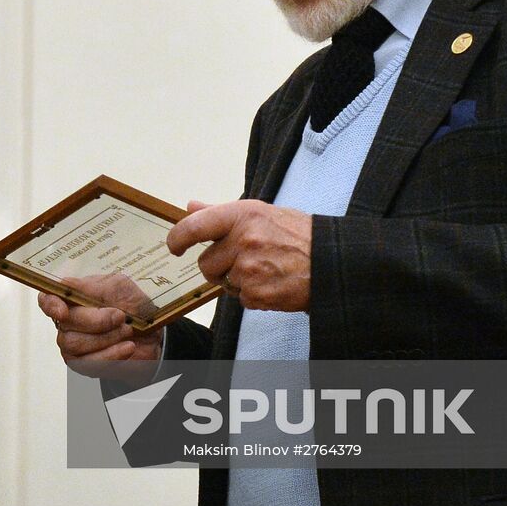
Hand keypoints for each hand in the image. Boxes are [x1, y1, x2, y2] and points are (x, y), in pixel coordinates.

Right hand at [37, 290, 162, 383]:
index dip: (50, 305)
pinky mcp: (85, 365)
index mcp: (72, 299)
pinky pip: (90, 363)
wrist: (155, 333)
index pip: (47, 300)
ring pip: (76, 344)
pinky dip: (112, 354)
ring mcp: (73, 346)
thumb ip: (91, 286)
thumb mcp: (117, 286)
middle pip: (65, 324)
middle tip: (120, 316)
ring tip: (127, 330)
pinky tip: (127, 346)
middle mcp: (67, 323)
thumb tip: (64, 284)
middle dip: (96, 321)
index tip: (63, 311)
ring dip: (107, 337)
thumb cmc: (134, 306)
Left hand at [166, 198, 312, 311]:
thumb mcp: (260, 212)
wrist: (331, 260)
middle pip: (206, 263)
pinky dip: (253, 295)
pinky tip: (272, 282)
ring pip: (223, 282)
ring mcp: (250, 269)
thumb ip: (220, 212)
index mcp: (243, 215)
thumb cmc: (297, 234)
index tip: (174, 247)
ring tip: (264, 269)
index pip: (194, 226)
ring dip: (236, 281)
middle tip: (243, 260)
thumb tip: (190, 207)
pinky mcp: (258, 293)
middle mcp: (244, 239)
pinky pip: (240, 299)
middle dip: (218, 266)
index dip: (177, 238)